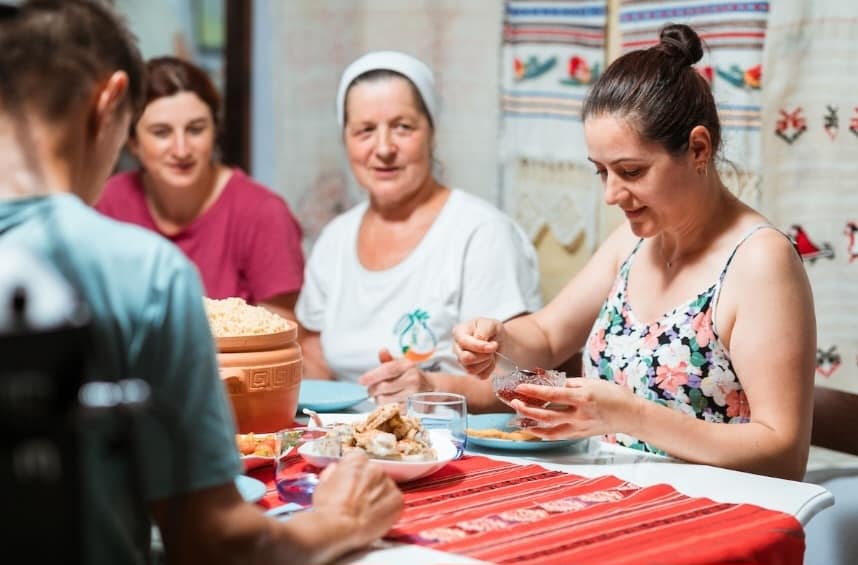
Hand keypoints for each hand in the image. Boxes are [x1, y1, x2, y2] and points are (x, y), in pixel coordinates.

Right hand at [311, 451, 402, 548]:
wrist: (339, 528)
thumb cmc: (328, 508)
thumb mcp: (323, 484)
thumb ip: (333, 472)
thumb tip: (336, 470)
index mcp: (357, 460)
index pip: (359, 460)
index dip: (354, 474)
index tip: (351, 483)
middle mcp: (374, 468)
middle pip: (374, 473)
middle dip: (368, 484)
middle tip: (358, 500)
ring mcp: (388, 484)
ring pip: (385, 487)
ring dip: (379, 495)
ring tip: (366, 511)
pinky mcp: (397, 500)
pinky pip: (394, 501)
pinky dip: (388, 508)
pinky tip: (375, 516)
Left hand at [358, 348, 432, 405]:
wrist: (431, 388)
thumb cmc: (412, 375)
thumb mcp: (402, 364)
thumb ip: (389, 359)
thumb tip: (382, 351)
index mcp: (408, 366)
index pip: (388, 370)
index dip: (372, 375)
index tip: (361, 381)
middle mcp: (412, 380)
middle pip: (383, 387)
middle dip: (372, 389)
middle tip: (371, 389)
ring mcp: (413, 396)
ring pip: (384, 400)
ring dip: (378, 399)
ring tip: (381, 396)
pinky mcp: (412, 409)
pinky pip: (390, 410)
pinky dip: (386, 408)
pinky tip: (389, 402)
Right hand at [452, 318, 504, 378]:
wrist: (500, 340)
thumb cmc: (492, 330)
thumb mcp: (491, 324)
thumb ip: (483, 330)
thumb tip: (479, 340)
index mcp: (459, 332)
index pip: (464, 343)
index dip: (479, 346)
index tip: (493, 346)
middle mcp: (457, 347)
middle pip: (465, 358)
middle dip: (483, 355)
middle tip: (493, 348)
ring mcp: (462, 360)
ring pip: (471, 369)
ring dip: (486, 362)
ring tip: (491, 353)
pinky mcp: (470, 370)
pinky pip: (479, 375)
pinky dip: (489, 369)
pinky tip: (490, 360)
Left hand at [509, 378, 641, 438]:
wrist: (630, 415)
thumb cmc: (612, 395)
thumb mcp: (591, 383)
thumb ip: (568, 383)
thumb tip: (547, 381)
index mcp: (583, 398)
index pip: (553, 394)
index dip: (534, 391)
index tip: (520, 387)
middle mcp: (580, 415)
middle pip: (547, 415)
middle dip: (527, 409)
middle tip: (513, 402)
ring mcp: (579, 428)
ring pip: (549, 429)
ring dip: (531, 423)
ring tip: (518, 416)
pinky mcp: (579, 436)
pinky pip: (557, 436)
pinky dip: (543, 433)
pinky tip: (533, 428)